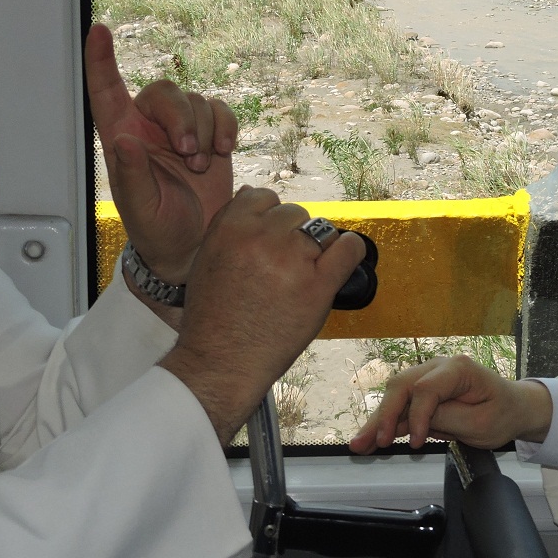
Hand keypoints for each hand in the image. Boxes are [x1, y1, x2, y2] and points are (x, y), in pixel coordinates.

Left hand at [85, 23, 235, 282]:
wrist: (196, 244)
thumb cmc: (159, 231)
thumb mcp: (141, 211)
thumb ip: (132, 176)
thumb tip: (123, 141)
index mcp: (123, 139)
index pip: (106, 92)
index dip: (101, 60)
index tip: (99, 30)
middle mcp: (149, 128)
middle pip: (164, 93)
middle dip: (181, 120)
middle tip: (191, 157)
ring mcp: (181, 130)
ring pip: (194, 101)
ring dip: (204, 131)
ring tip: (204, 166)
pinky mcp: (210, 135)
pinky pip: (220, 110)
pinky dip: (226, 127)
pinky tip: (224, 151)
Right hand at [161, 188, 365, 442]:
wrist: (220, 364)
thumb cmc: (212, 318)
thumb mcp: (207, 259)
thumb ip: (230, 225)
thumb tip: (252, 193)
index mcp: (231, 227)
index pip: (264, 196)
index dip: (269, 218)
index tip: (270, 239)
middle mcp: (262, 238)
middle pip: (294, 213)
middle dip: (291, 235)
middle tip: (283, 266)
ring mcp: (292, 260)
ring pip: (320, 229)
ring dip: (316, 247)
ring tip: (302, 274)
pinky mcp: (319, 285)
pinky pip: (348, 249)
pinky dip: (350, 251)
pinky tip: (342, 260)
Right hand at [348, 355, 552, 453]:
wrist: (513, 408)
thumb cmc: (501, 413)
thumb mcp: (480, 423)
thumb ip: (447, 418)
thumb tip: (415, 421)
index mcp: (458, 369)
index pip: (426, 388)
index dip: (416, 416)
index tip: (415, 443)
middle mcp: (438, 367)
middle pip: (402, 386)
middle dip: (384, 415)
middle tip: (372, 443)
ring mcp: (429, 377)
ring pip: (395, 395)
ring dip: (377, 420)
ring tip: (358, 444)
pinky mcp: (423, 392)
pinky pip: (401, 406)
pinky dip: (386, 423)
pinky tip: (368, 439)